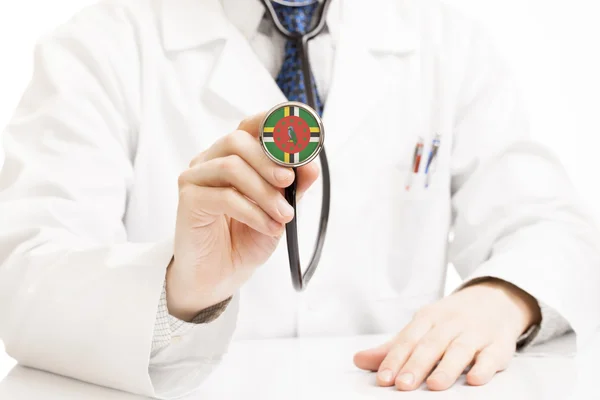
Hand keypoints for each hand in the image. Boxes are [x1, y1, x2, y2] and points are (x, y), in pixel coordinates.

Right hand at [167, 112, 318, 319]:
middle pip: (237, 140)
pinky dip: (253, 212)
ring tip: (284, 215)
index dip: (272, 122)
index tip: (299, 134)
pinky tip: (268, 227)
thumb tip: (311, 165)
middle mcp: (211, 161)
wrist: (220, 275)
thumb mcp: (279, 210)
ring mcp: (196, 178)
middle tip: (288, 181)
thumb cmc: (246, 238)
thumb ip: (293, 187)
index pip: (250, 126)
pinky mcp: (188, 200)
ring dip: (264, 192)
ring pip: (230, 166)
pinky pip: (224, 197)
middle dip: (269, 160)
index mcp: (233, 156)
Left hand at [354, 279, 541, 390]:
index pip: (408, 339)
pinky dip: (484, 367)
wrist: (495, 299)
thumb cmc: (451, 320)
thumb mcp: (422, 327)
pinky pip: (492, 355)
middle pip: (431, 344)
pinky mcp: (499, 344)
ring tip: (433, 385)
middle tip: (403, 385)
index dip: (395, 358)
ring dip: (447, 368)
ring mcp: (476, 333)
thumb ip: (393, 347)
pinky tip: (475, 379)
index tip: (383, 378)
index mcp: (429, 318)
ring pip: (460, 350)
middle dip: (416, 365)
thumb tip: (359, 360)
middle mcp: (451, 323)